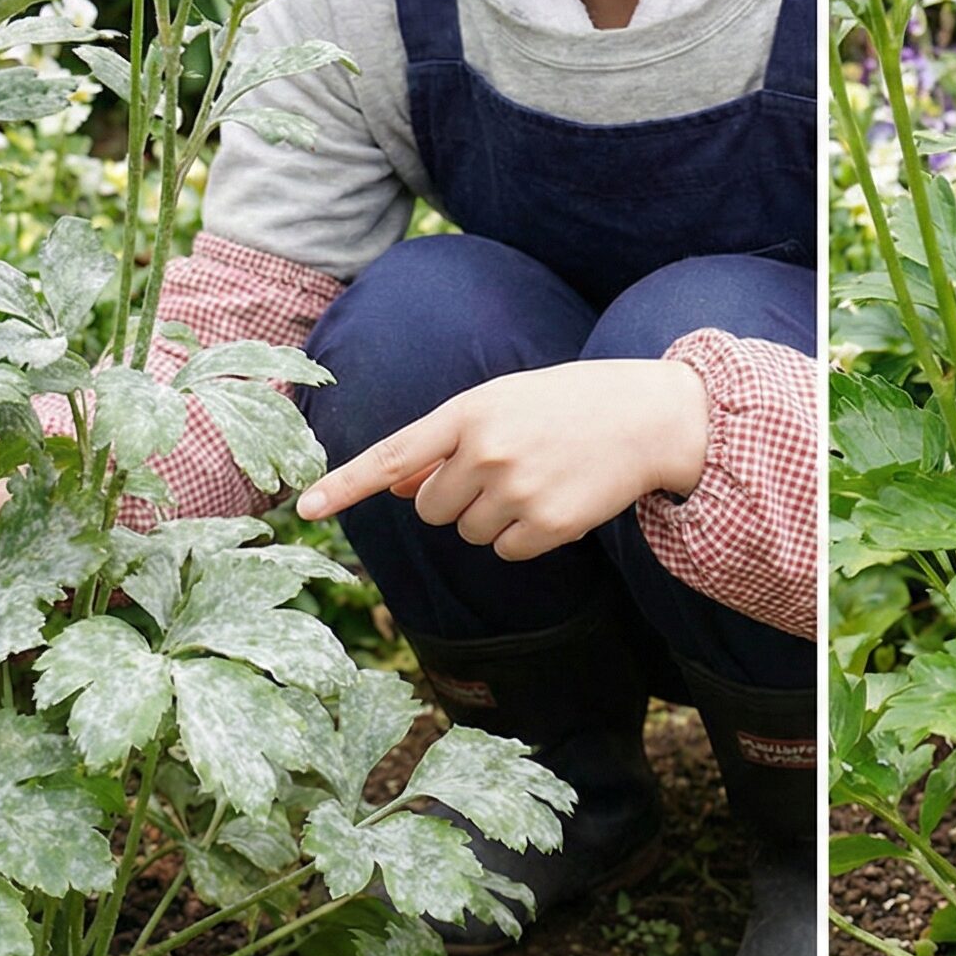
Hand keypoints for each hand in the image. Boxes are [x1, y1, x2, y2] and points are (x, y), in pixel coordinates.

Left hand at [296, 357, 711, 560]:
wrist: (647, 416)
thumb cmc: (568, 404)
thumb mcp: (503, 404)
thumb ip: (447, 443)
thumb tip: (397, 488)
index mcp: (469, 412)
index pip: (393, 456)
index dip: (347, 485)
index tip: (308, 509)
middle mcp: (486, 452)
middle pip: (431, 508)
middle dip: (456, 499)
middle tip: (504, 470)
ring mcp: (517, 492)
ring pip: (468, 533)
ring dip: (494, 517)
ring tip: (539, 479)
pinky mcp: (548, 527)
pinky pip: (506, 551)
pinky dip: (525, 537)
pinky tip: (556, 502)